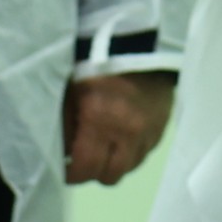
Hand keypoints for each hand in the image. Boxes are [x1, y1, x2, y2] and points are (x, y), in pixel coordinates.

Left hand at [62, 70, 177, 186]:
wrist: (137, 45)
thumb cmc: (95, 65)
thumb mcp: (71, 91)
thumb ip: (64, 125)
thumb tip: (60, 154)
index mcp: (100, 119)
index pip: (85, 168)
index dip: (71, 175)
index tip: (64, 169)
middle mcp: (128, 132)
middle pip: (109, 176)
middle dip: (92, 171)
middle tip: (82, 159)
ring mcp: (148, 133)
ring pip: (128, 169)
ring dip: (113, 163)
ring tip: (102, 148)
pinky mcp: (161, 130)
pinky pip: (143, 155)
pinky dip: (129, 153)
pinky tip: (120, 138)